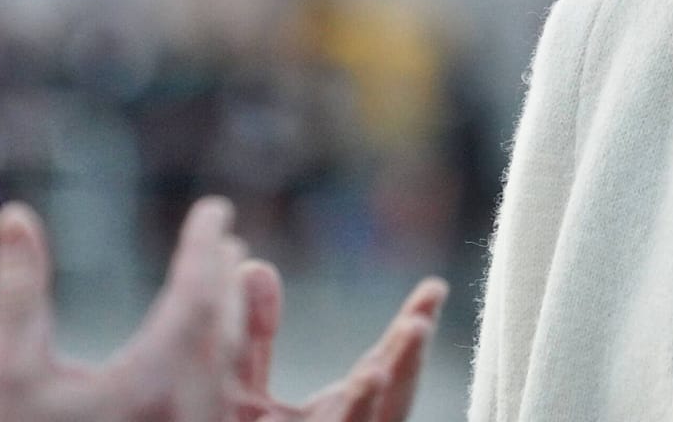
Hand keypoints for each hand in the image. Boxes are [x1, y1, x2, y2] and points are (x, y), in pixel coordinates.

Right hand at [0, 196, 253, 420]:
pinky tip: (213, 359)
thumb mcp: (5, 374)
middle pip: (219, 338)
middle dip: (221, 283)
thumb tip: (13, 214)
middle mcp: (182, 421)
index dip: (204, 249)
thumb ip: (17, 292)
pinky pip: (216, 414)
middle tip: (223, 242)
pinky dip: (224, 374)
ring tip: (228, 284)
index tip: (215, 208)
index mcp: (146, 389)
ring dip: (230, 327)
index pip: (193, 301)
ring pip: (226, 382)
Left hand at [232, 262, 447, 421]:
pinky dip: (362, 407)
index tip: (433, 287)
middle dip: (412, 352)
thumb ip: (253, 334)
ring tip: (411, 331)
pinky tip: (369, 376)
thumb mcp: (239, 388)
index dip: (410, 327)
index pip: (385, 366)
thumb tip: (255, 267)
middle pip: (393, 395)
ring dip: (399, 379)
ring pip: (378, 420)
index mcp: (338, 417)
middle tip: (428, 305)